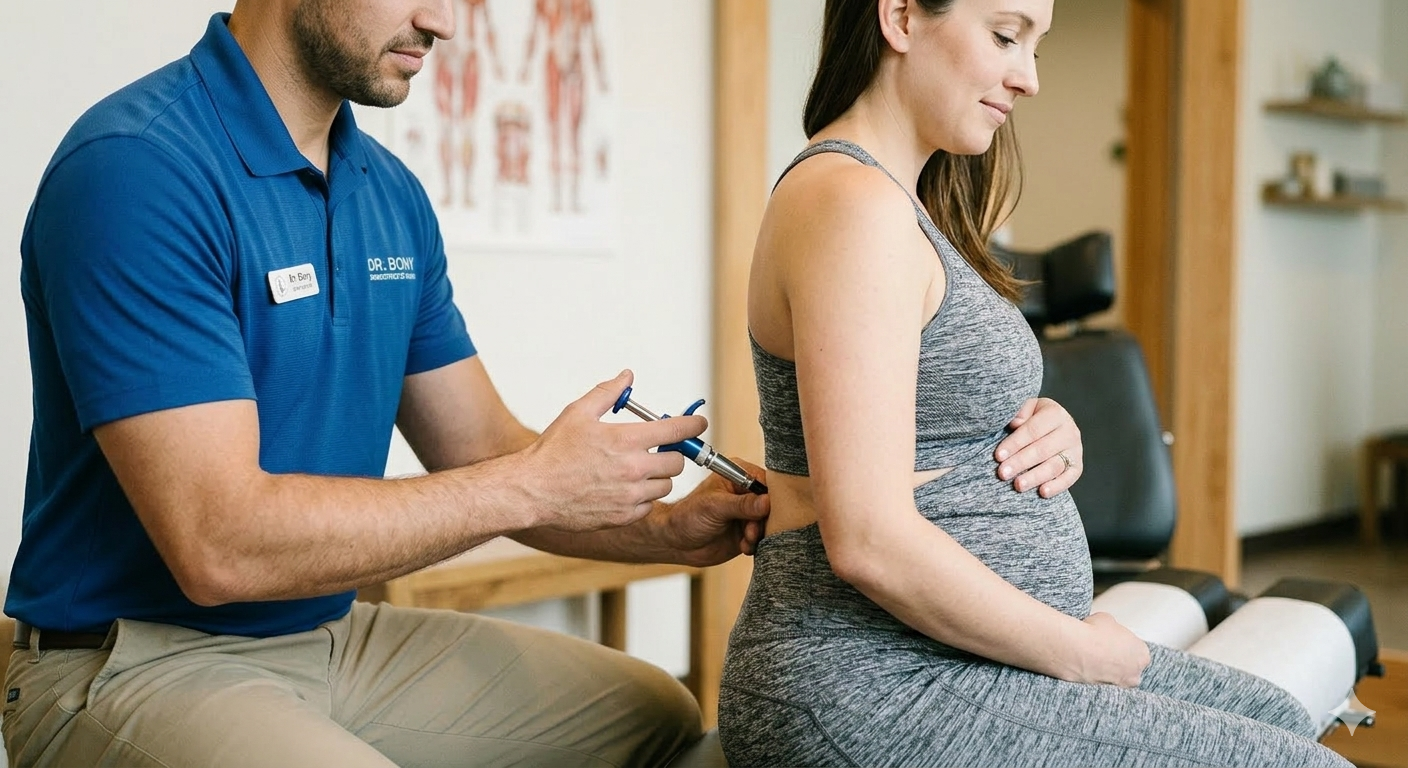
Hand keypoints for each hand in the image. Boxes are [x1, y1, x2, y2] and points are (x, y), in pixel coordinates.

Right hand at [519, 371, 705, 531]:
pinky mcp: (624, 516)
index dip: (693, 425)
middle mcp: (634, 469)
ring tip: (635, 470)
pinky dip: (642, 497)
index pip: (676, 431)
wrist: (532, 491)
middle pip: (677, 461)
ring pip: (665, 485)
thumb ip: (608, 393)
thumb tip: (627, 376)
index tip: (699, 424)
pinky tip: (622, 489)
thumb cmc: (553, 452)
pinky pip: (648, 505)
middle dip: (670, 453)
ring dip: (657, 476)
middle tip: (655, 450)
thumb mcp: (578, 413)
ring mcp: (630, 495)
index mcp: (627, 440)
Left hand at [653, 459, 769, 566]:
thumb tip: (767, 502)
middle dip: (765, 520)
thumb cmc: (687, 516)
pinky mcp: (747, 531)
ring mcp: (748, 513)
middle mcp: (746, 492)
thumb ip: (742, 505)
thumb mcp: (714, 507)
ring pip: (769, 523)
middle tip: (752, 531)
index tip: (769, 512)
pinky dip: (756, 544)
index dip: (772, 498)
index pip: (766, 482)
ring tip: (746, 540)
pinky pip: (763, 538)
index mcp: (738, 475)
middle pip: (772, 504)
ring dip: (759, 534)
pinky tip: (743, 546)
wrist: (675, 542)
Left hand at [995, 398, 1082, 497]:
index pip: (1033, 429)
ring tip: (1018, 485)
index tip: (998, 456)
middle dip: (1020, 462)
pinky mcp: (1077, 467)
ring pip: (1054, 466)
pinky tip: (1042, 492)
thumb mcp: (1025, 409)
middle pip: (1043, 449)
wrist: (1050, 428)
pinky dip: (1057, 486)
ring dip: (1035, 477)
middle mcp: (1069, 431)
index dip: (1015, 443)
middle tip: (1002, 473)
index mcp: (1055, 413)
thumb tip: (1015, 423)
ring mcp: (1075, 450)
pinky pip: (1069, 478)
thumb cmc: (1031, 418)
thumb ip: (1019, 413)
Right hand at [1072, 612, 1149, 686]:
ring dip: (1107, 671)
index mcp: (1142, 654)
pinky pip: (1101, 686)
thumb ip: (1113, 628)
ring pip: (1115, 679)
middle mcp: (1135, 674)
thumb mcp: (1107, 620)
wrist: (1073, 649)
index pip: (1137, 650)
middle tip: (1103, 650)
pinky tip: (1084, 667)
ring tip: (1090, 659)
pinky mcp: (1103, 694)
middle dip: (1118, 661)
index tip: (1113, 641)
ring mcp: (1120, 686)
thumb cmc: (1093, 634)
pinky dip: (1095, 678)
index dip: (1123, 644)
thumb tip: (1107, 630)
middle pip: (1129, 667)